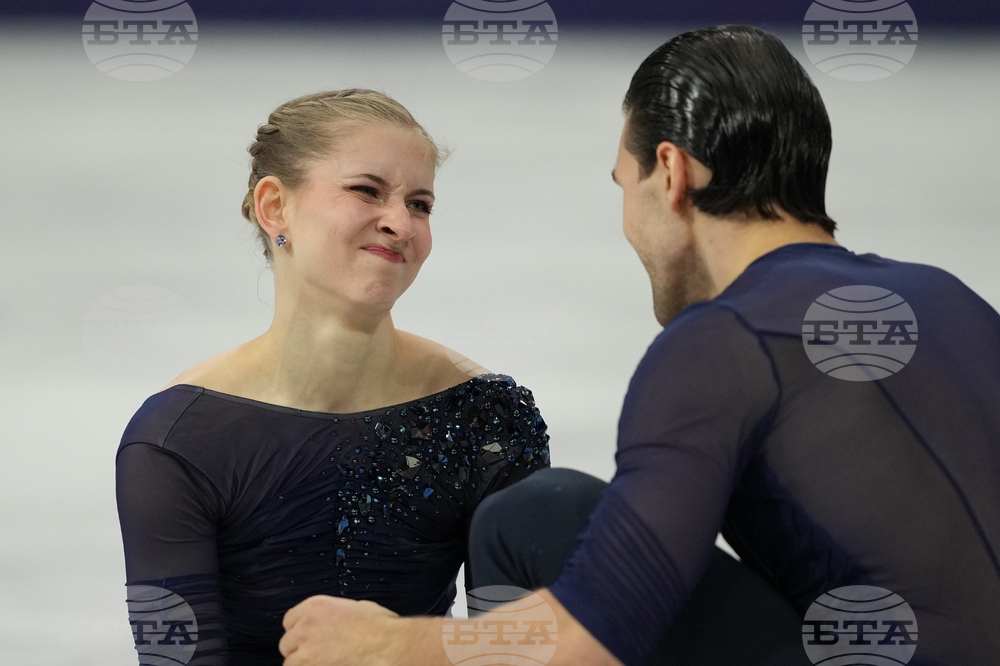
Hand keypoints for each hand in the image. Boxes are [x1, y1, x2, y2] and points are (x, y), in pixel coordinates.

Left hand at [280, 595, 399, 665]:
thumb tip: (337, 621)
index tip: (307, 638)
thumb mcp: (358, 607)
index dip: (300, 630)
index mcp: (314, 607)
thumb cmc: (379, 628)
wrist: (387, 647)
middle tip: (317, 654)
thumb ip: (338, 614)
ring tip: (322, 663)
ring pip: (290, 662)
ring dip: (302, 664)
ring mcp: (304, 652)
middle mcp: (304, 628)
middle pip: (287, 643)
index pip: (290, 620)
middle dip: (299, 649)